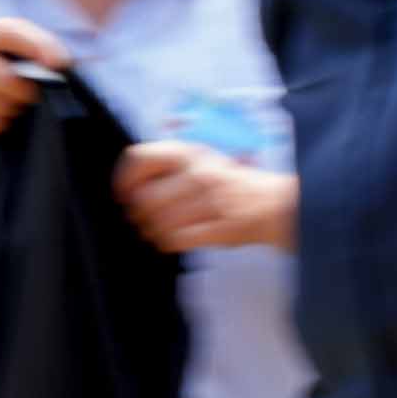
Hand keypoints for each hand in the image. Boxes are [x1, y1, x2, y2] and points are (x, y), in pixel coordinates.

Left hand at [116, 144, 296, 251]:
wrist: (275, 204)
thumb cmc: (232, 185)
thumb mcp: (200, 162)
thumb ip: (168, 169)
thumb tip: (131, 185)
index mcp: (190, 154)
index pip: (140, 158)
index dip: (124, 179)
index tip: (122, 194)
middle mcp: (198, 174)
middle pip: (144, 197)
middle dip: (138, 213)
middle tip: (142, 220)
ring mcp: (210, 201)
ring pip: (159, 221)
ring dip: (152, 231)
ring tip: (158, 232)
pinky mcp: (220, 228)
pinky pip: (178, 239)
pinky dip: (168, 243)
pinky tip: (171, 241)